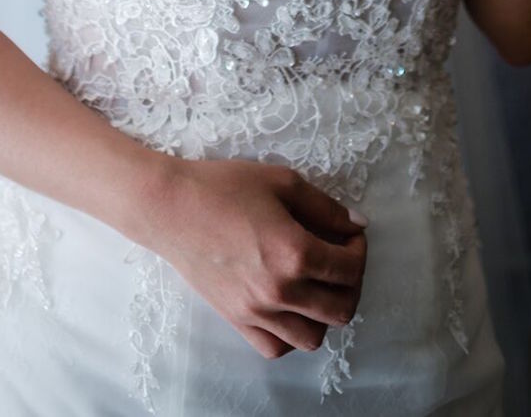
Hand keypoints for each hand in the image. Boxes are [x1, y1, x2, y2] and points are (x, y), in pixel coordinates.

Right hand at [147, 158, 366, 360]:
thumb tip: (356, 225)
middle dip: (351, 283)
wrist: (171, 208)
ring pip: (313, 338)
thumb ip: (325, 207)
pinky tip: (288, 307)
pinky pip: (277, 348)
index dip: (359, 249)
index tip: (350, 235)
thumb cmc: (223, 187)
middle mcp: (280, 291)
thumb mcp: (281, 182)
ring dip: (325, 313)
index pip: (350, 269)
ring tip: (316, 285)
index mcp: (295, 253)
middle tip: (340, 259)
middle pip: (342, 309)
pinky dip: (291, 335)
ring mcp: (257, 312)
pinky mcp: (237, 321)